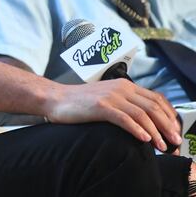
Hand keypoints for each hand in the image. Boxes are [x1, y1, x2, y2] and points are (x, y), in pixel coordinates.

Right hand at [45, 79, 181, 152]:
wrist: (55, 99)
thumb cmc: (79, 102)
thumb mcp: (107, 97)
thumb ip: (125, 102)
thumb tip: (145, 119)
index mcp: (124, 85)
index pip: (156, 98)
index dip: (170, 115)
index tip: (175, 130)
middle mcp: (120, 88)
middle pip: (153, 107)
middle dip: (168, 126)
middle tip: (175, 141)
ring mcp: (111, 96)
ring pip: (142, 114)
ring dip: (156, 132)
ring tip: (163, 146)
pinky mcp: (100, 106)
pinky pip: (125, 119)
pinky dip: (137, 130)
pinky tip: (144, 140)